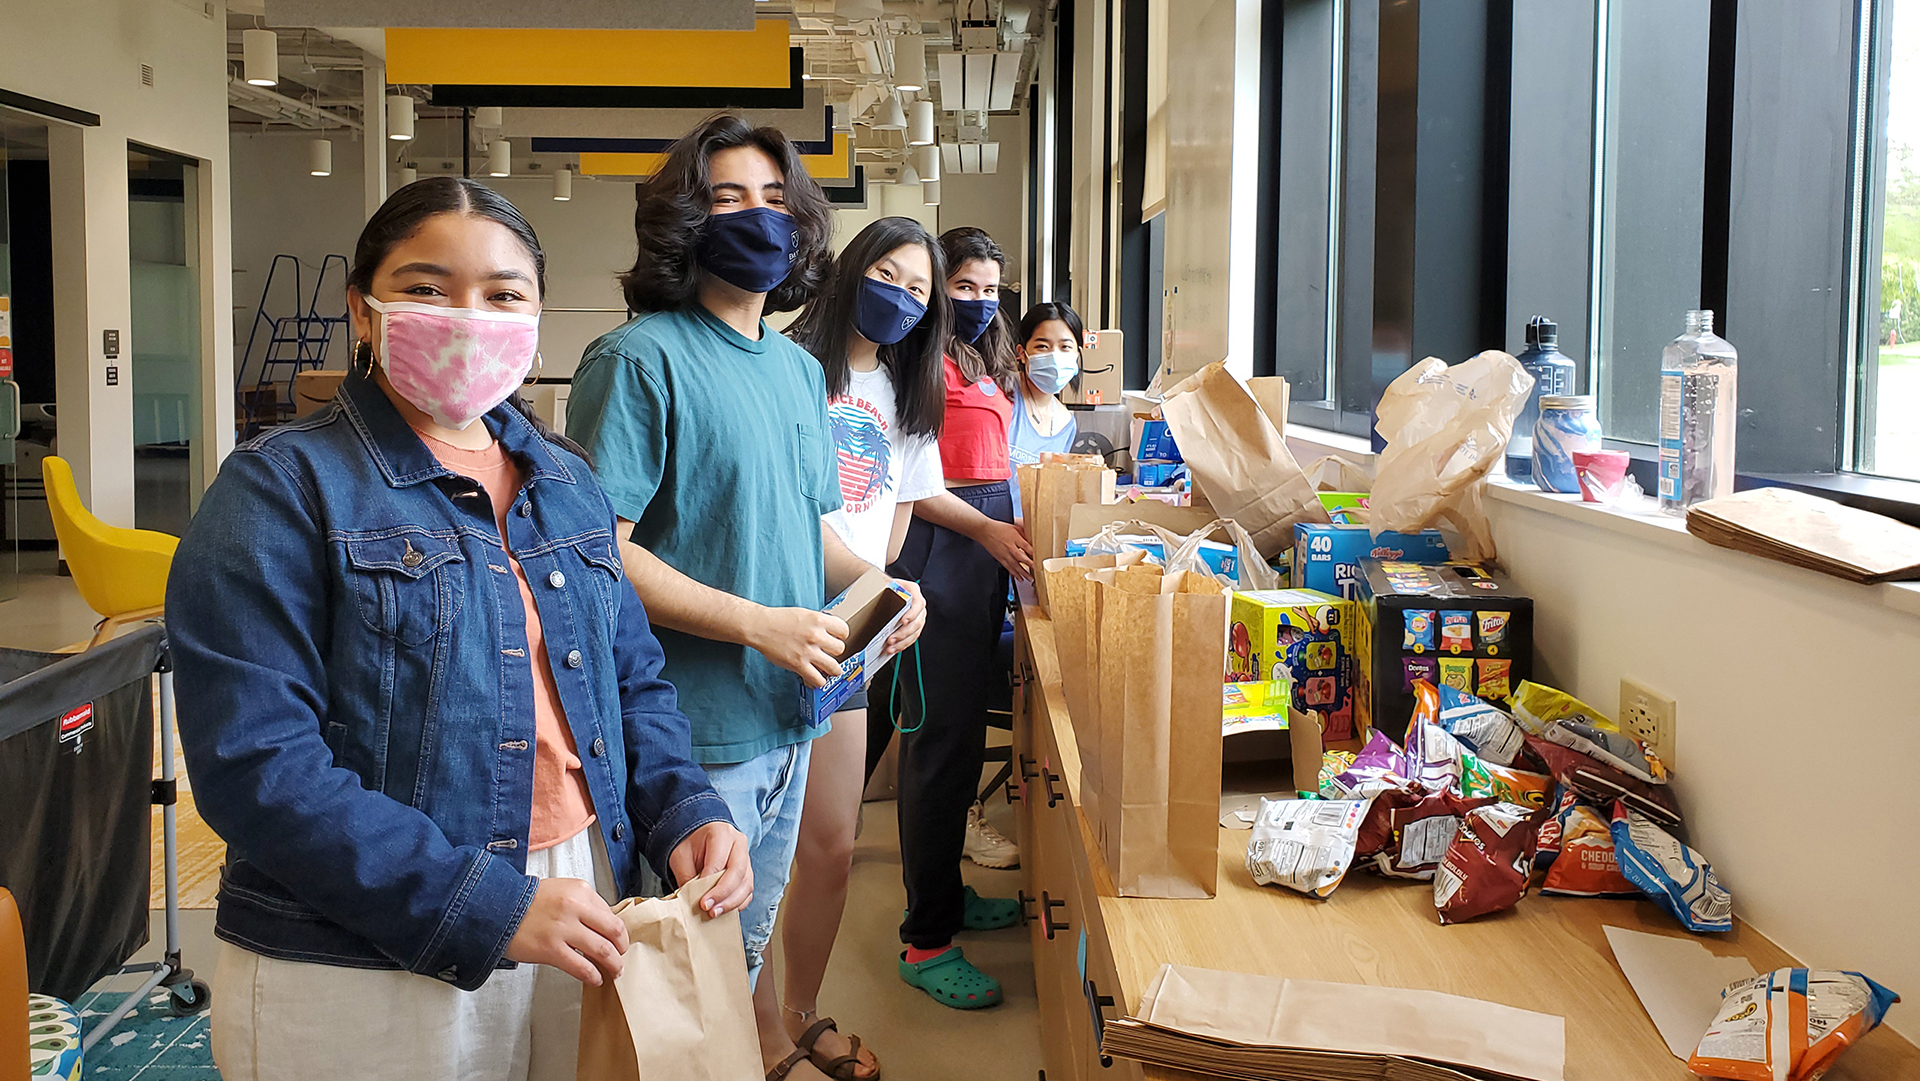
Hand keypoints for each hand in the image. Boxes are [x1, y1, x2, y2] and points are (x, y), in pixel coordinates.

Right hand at [504, 877, 626, 985]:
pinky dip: (593, 975)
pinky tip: (596, 979)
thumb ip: (583, 905)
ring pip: (602, 950)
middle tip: (621, 956)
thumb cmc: (527, 901)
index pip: (611, 914)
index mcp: (580, 891)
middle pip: (614, 932)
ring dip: (613, 964)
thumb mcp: (561, 890)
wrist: (495, 908)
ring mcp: (563, 929)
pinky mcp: (551, 950)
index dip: (618, 931)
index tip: (618, 941)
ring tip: (614, 972)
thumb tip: (604, 926)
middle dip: (622, 948)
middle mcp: (575, 907)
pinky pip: (582, 967)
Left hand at [668, 822, 753, 917]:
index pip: (719, 862)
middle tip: (709, 910)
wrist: (699, 837)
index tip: (701, 902)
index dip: (710, 884)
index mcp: (721, 833)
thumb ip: (687, 877)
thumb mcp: (681, 856)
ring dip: (732, 902)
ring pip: (746, 884)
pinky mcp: (747, 871)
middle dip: (723, 895)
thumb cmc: (691, 844)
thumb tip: (692, 901)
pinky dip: (738, 903)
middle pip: (738, 872)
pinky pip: (748, 890)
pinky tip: (725, 910)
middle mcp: (738, 843)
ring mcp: (746, 857)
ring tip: (715, 913)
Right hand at [748, 607, 848, 688]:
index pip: (844, 631)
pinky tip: (817, 677)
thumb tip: (831, 634)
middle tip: (829, 654)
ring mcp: (808, 651)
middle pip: (840, 649)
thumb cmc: (779, 619)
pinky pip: (818, 679)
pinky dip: (819, 681)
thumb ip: (819, 623)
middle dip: (835, 652)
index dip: (841, 636)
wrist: (760, 626)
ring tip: (829, 669)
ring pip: (834, 667)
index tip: (836, 639)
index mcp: (818, 620)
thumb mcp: (804, 614)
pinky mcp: (799, 665)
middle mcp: (816, 635)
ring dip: (832, 669)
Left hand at [879, 579, 925, 657]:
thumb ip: (879, 586)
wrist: (886, 589)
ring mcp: (917, 616)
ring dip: (902, 642)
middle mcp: (918, 605)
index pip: (917, 604)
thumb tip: (868, 592)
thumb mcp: (882, 582)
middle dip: (903, 633)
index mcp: (913, 591)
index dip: (912, 614)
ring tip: (890, 648)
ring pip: (914, 633)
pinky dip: (902, 645)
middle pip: (917, 622)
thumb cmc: (885, 586)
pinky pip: (911, 638)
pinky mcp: (913, 627)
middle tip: (891, 639)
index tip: (903, 621)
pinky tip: (893, 648)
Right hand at [978, 519, 1035, 580]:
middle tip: (1037, 570)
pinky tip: (1019, 578)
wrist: (985, 531)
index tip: (1041, 558)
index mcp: (1015, 538)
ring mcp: (1004, 554)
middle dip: (1029, 564)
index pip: (1026, 546)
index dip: (1033, 552)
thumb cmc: (999, 528)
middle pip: (1021, 557)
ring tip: (1030, 579)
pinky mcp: (1000, 558)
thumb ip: (1024, 531)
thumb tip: (1034, 532)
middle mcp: (1010, 547)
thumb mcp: (1014, 527)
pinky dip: (1014, 574)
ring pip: (1015, 565)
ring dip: (1023, 572)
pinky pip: (1008, 567)